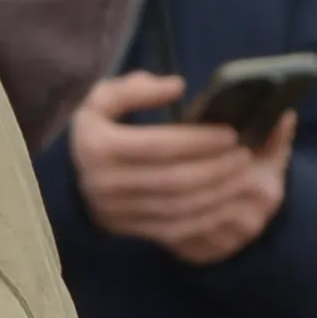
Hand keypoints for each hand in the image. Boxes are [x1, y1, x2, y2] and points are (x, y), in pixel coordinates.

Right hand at [67, 72, 294, 266]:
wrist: (71, 176)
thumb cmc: (98, 130)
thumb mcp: (103, 98)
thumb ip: (136, 88)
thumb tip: (177, 87)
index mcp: (99, 146)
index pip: (159, 145)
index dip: (198, 141)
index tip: (230, 133)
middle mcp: (105, 183)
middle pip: (174, 179)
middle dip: (216, 168)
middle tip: (245, 154)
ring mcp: (117, 211)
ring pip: (179, 207)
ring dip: (218, 193)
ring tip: (243, 175)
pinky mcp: (129, 230)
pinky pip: (175, 229)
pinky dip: (206, 217)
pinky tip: (226, 201)